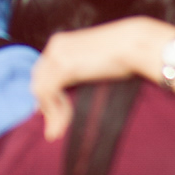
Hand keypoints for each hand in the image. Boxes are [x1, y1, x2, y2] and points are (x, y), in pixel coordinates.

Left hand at [30, 18, 173, 138]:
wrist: (135, 44)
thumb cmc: (125, 53)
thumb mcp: (95, 61)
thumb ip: (80, 71)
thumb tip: (70, 94)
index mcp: (61, 43)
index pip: (43, 71)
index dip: (46, 94)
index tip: (51, 115)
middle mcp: (55, 47)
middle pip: (39, 80)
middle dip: (45, 106)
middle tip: (53, 130)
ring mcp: (58, 55)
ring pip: (41, 89)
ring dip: (50, 113)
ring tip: (58, 132)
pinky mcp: (65, 66)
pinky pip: (49, 92)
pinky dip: (53, 111)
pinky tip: (62, 125)